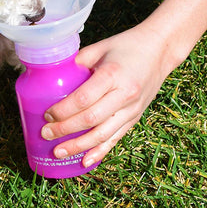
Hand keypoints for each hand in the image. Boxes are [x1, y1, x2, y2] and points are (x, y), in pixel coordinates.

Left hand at [40, 22, 187, 167]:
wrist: (160, 50)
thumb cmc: (127, 45)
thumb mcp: (100, 47)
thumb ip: (78, 61)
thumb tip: (54, 75)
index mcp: (112, 74)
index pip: (83, 98)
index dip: (63, 110)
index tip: (47, 114)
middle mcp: (124, 94)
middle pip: (90, 119)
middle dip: (65, 130)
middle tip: (46, 133)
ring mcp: (132, 108)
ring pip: (102, 134)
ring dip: (78, 146)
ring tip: (58, 151)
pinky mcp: (136, 117)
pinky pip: (116, 138)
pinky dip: (100, 152)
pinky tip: (84, 161)